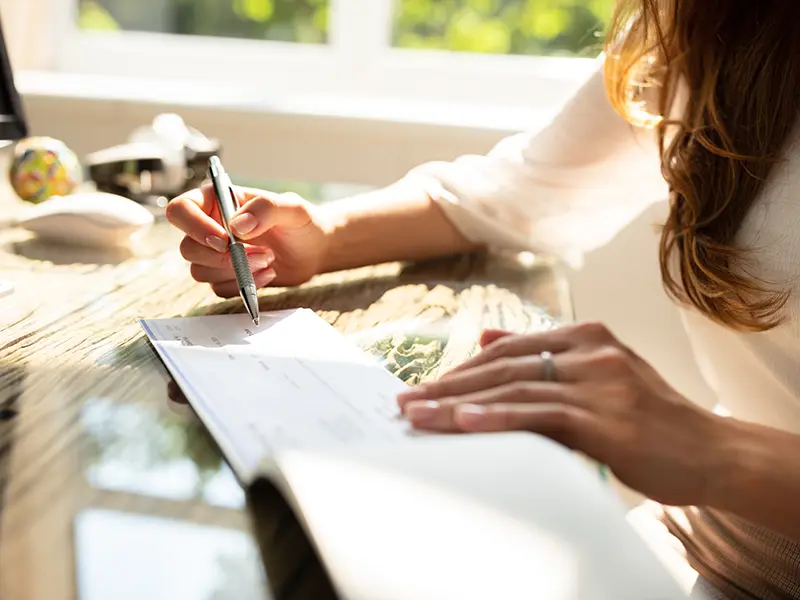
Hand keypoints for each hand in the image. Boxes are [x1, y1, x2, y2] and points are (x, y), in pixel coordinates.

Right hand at [165, 185, 328, 296]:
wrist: (315, 250)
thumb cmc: (302, 222)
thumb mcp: (292, 208)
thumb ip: (265, 209)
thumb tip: (236, 226)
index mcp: (216, 201)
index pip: (181, 210)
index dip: (195, 227)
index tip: (225, 240)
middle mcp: (210, 227)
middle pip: (187, 248)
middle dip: (222, 258)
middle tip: (260, 254)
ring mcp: (215, 254)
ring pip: (199, 271)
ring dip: (234, 272)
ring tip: (268, 260)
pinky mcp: (226, 276)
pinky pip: (218, 288)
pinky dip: (242, 286)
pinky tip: (268, 274)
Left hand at [396, 322, 727, 506]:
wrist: (712, 451)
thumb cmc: (649, 419)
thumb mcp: (598, 375)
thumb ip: (543, 355)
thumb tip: (484, 338)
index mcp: (586, 336)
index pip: (507, 349)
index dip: (461, 368)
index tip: (424, 387)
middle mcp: (591, 350)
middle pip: (502, 366)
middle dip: (448, 385)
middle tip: (406, 402)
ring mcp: (599, 382)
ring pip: (513, 388)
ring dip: (458, 403)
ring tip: (418, 416)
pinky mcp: (606, 417)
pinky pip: (540, 414)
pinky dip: (498, 416)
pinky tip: (464, 422)